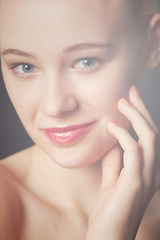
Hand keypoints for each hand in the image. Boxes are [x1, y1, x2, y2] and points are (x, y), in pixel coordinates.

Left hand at [86, 86, 159, 239]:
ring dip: (136, 117)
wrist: (107, 239)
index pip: (148, 138)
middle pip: (152, 133)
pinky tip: (110, 125)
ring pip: (148, 138)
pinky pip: (133, 151)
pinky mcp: (135, 183)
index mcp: (147, 171)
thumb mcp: (112, 181)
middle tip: (130, 92)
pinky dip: (123, 135)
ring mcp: (146, 178)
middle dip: (142, 110)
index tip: (130, 100)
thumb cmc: (109, 212)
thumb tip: (114, 142)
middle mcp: (152, 172)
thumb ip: (116, 162)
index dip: (141, 117)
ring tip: (121, 102)